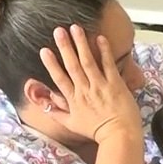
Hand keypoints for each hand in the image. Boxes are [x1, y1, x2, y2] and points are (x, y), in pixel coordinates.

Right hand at [40, 25, 140, 143]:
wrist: (119, 135)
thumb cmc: (97, 131)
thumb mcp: (72, 125)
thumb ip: (57, 114)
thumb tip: (43, 106)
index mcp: (74, 100)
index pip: (59, 78)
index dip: (51, 64)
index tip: (44, 50)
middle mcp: (85, 90)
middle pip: (72, 65)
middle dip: (64, 47)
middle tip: (58, 30)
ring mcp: (100, 86)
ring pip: (88, 61)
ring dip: (81, 44)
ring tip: (75, 28)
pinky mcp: (116, 84)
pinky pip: (108, 65)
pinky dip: (104, 51)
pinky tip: (100, 38)